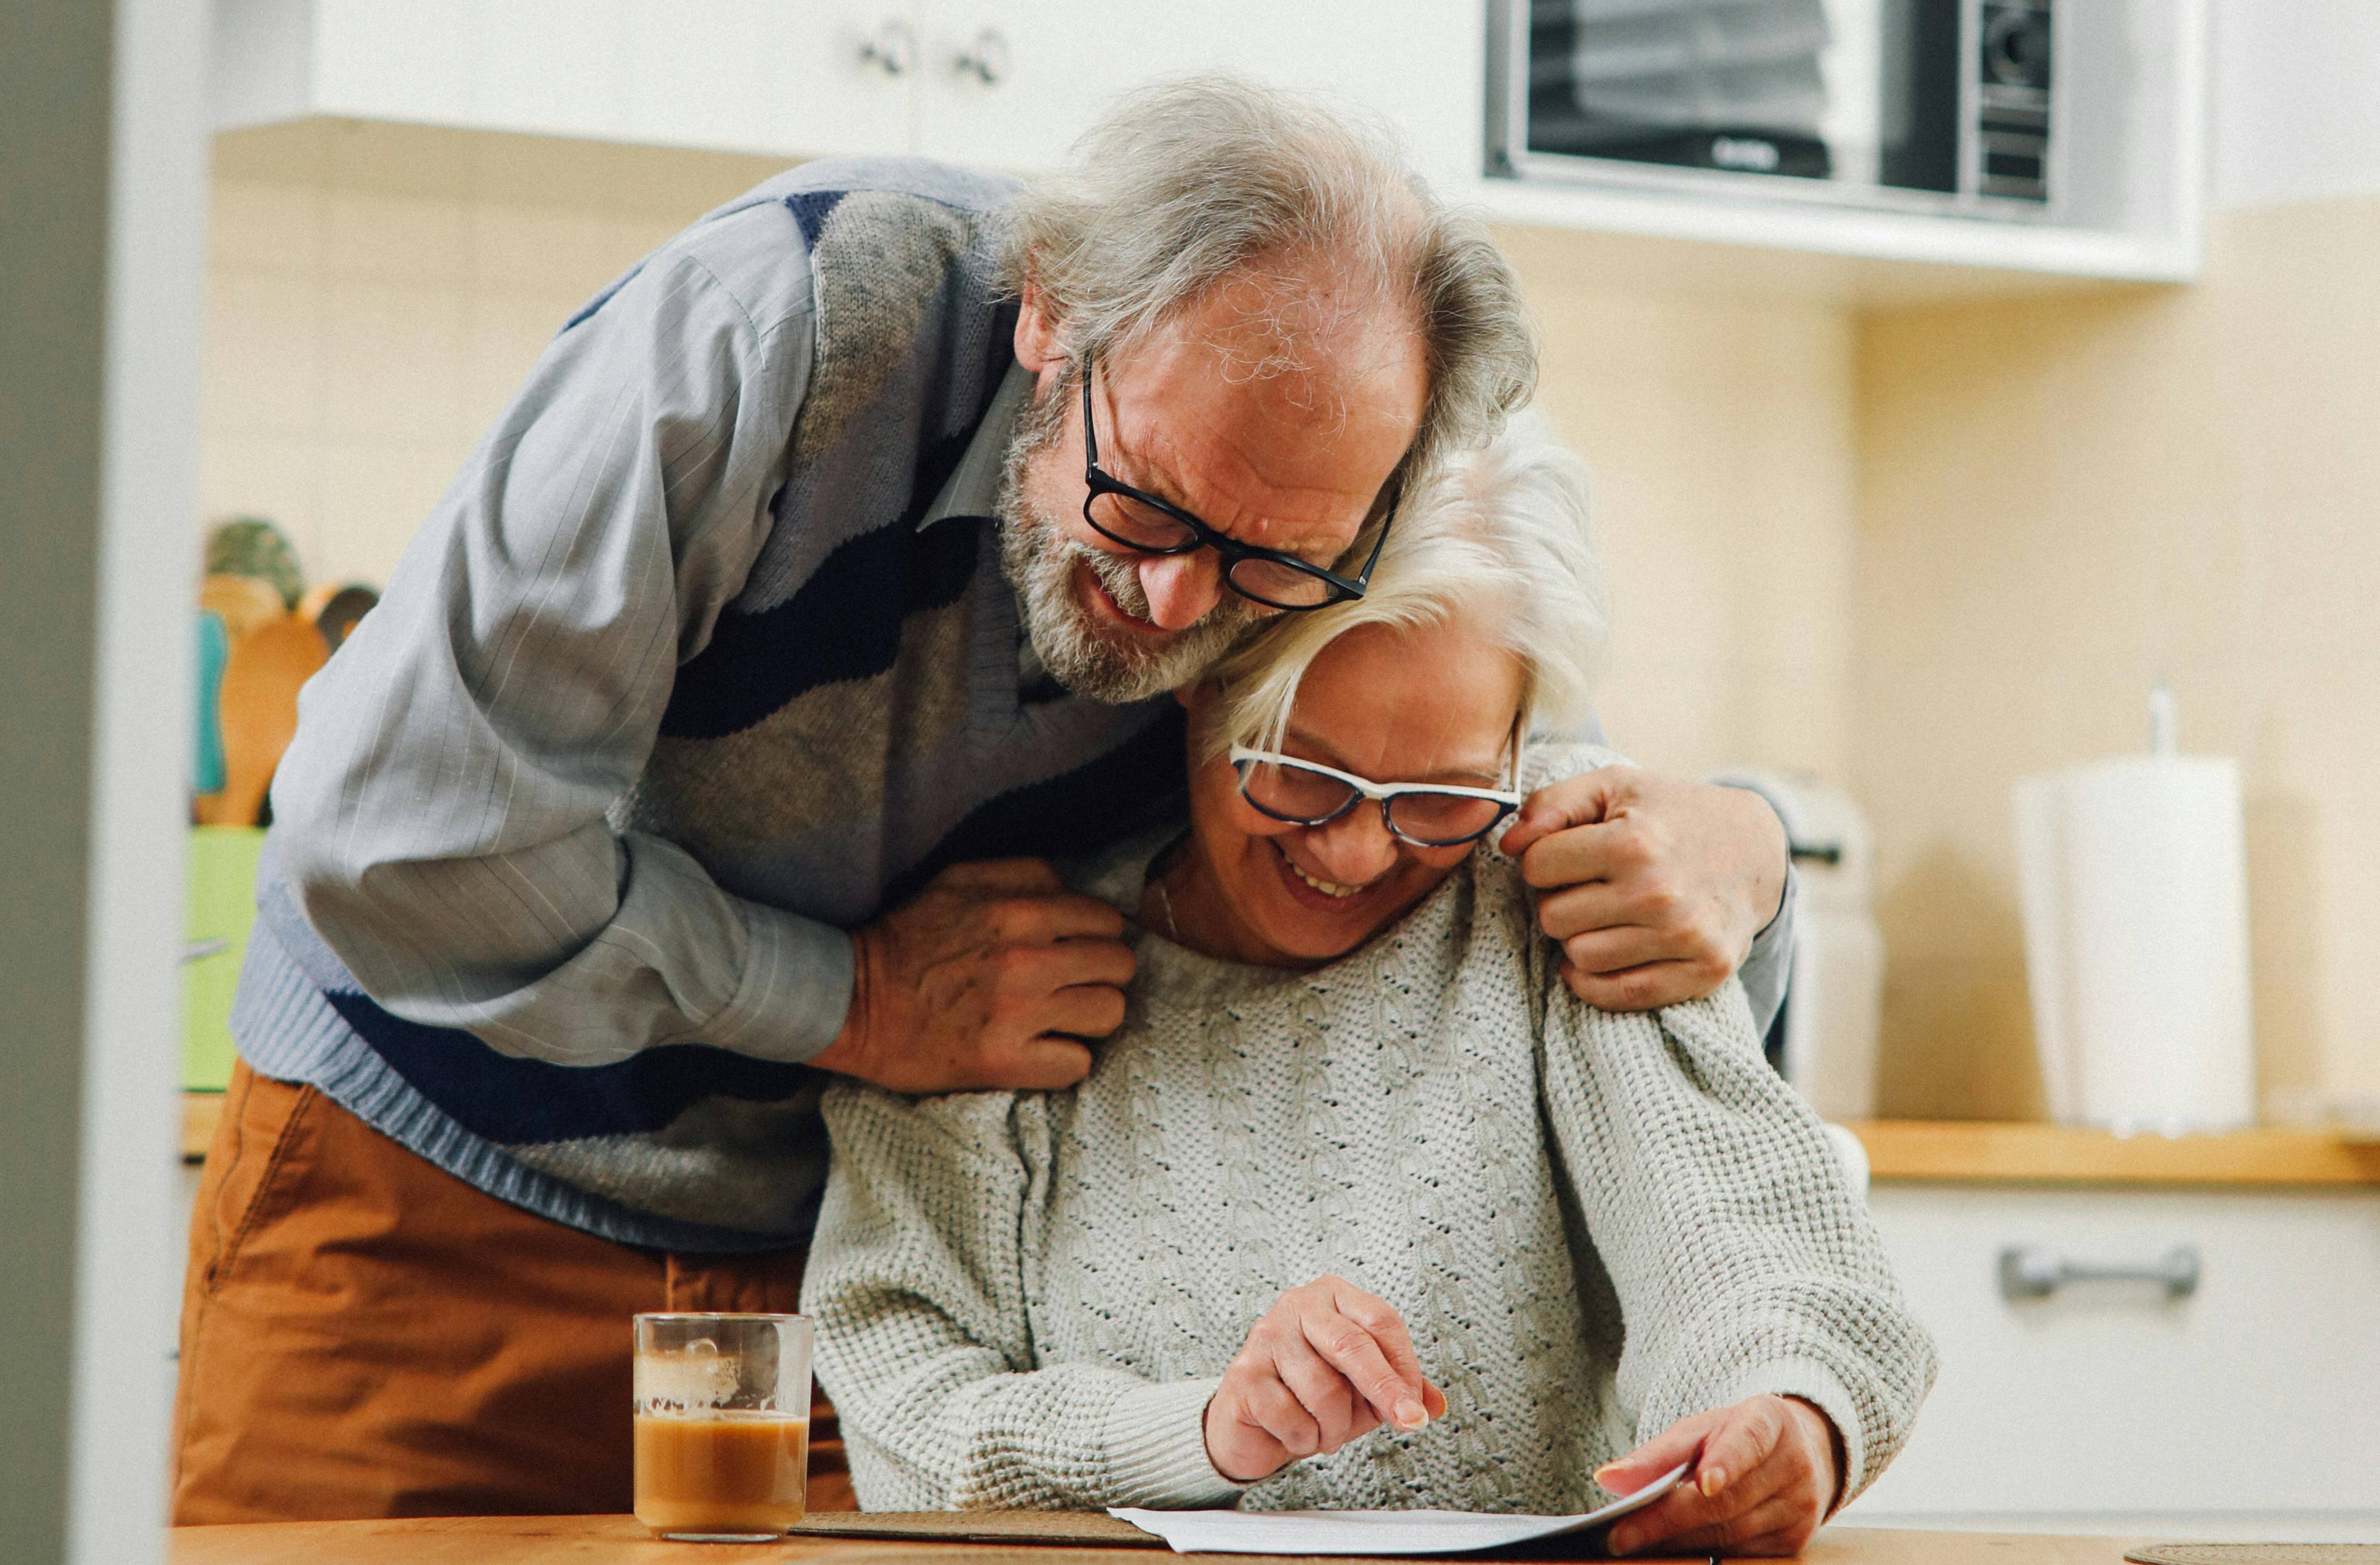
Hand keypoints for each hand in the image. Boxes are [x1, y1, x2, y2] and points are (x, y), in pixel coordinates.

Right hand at [808, 859, 1132, 1092]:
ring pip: (1109, 1014)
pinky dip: (1064, 1059)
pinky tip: (1041, 1050)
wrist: (852, 1002)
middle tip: (1073, 985)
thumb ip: (1025, 875)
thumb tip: (1075, 893)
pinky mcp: (1004, 1062)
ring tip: (1061, 1018)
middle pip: (1120, 967)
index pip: (1109, 921)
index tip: (1078, 949)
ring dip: (1090, 1017)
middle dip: (1101, 974)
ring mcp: (1019, 1013)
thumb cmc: (908, 938)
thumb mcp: (960, 879)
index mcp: (1019, 910)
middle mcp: (1027, 959)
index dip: (1098, 936)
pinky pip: (1077, 1064)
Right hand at [1203, 1276, 1447, 1483]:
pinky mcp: (1244, 1373)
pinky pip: (1291, 1416)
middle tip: (1408, 1421)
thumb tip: (1435, 1404)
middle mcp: (1297, 1305)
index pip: (1380, 1320)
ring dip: (1334, 1427)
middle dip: (1385, 1389)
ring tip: (1326, 1432)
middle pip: (1352, 1344)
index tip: (1417, 1406)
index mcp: (1333, 1297)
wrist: (1252, 1423)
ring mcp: (1266, 1336)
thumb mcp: (1363, 1390)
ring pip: (1323, 1388)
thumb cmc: (1310, 1395)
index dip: (1404, 1365)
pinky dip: (1303, 1438)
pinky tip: (1297, 1434)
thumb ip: (1399, 1390)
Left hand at [1498, 768, 1786, 1010]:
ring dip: (1581, 938)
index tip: (1566, 856)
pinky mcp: (1704, 972)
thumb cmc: (1671, 815)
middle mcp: (1659, 894)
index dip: (1542, 860)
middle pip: (1553, 918)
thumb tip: (1509, 845)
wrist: (1755, 850)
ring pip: (1580, 958)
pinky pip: (1620, 995)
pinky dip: (1599, 981)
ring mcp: (1684, 938)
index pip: (1537, 867)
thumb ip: (1552, 803)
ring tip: (1607, 914)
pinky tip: (1606, 953)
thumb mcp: (1614, 787)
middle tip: (1589, 887)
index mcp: (1634, 843)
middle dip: (1560, 900)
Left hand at [1597, 1395, 1842, 1556]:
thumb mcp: (1699, 1431)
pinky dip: (1701, 1552)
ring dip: (1678, 1542)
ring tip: (1633, 1543)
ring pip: (1731, 1534)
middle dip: (1668, 1520)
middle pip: (1727, 1500)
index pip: (1748, 1441)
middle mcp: (1794, 1465)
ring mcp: (1800, 1507)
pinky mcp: (1795, 1541)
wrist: (1799, 1454)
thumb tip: (1608, 1479)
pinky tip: (1670, 1550)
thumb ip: (1657, 1454)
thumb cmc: (1735, 1438)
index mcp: (1770, 1421)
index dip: (1727, 1461)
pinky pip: (1740, 1553)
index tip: (1703, 1482)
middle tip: (1620, 1535)